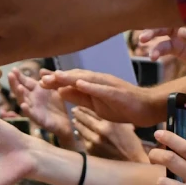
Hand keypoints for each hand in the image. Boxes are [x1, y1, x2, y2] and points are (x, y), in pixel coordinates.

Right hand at [8, 68, 72, 136]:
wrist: (65, 122)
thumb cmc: (58, 105)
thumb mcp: (55, 88)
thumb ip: (50, 79)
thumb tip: (41, 70)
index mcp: (36, 91)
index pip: (25, 81)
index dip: (19, 76)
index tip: (14, 69)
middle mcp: (32, 99)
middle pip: (21, 90)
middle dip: (15, 83)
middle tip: (10, 75)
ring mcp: (34, 109)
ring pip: (23, 101)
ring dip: (20, 95)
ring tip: (18, 87)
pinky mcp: (39, 119)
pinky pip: (31, 115)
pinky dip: (27, 110)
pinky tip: (23, 106)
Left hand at [39, 70, 162, 126]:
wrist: (147, 108)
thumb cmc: (122, 106)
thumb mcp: (95, 105)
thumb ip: (80, 98)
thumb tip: (61, 92)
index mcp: (93, 85)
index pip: (71, 81)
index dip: (55, 80)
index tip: (39, 80)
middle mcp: (99, 81)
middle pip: (75, 77)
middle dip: (57, 77)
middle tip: (40, 78)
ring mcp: (108, 86)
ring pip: (86, 79)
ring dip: (70, 77)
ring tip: (55, 76)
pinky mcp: (117, 93)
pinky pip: (102, 89)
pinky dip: (90, 86)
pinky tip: (79, 84)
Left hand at [75, 107, 148, 162]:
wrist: (131, 162)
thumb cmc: (131, 143)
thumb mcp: (126, 126)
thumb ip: (114, 118)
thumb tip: (104, 111)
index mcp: (110, 122)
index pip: (93, 111)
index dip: (85, 107)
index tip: (81, 105)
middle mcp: (101, 130)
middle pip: (85, 119)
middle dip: (78, 114)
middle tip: (74, 111)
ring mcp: (94, 140)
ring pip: (81, 129)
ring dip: (77, 123)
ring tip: (74, 120)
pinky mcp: (91, 150)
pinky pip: (82, 139)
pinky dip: (79, 134)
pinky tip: (77, 131)